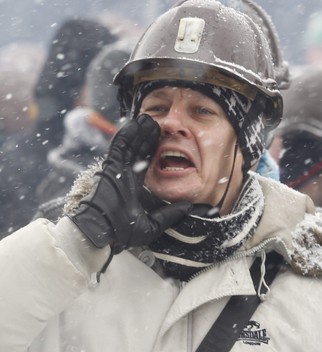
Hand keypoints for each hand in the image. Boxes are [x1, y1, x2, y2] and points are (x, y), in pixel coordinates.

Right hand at [70, 114, 191, 253]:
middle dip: (147, 136)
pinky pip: (118, 147)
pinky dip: (126, 134)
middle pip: (138, 150)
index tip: (162, 138)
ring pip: (129, 145)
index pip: (144, 162)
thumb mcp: (152, 225)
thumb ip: (170, 214)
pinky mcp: (109, 167)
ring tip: (148, 118)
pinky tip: (134, 124)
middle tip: (156, 122)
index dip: (152, 149)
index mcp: (133, 185)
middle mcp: (124, 175)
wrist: (101, 233)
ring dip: (138, 131)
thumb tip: (189, 207)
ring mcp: (116, 169)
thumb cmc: (120, 233)